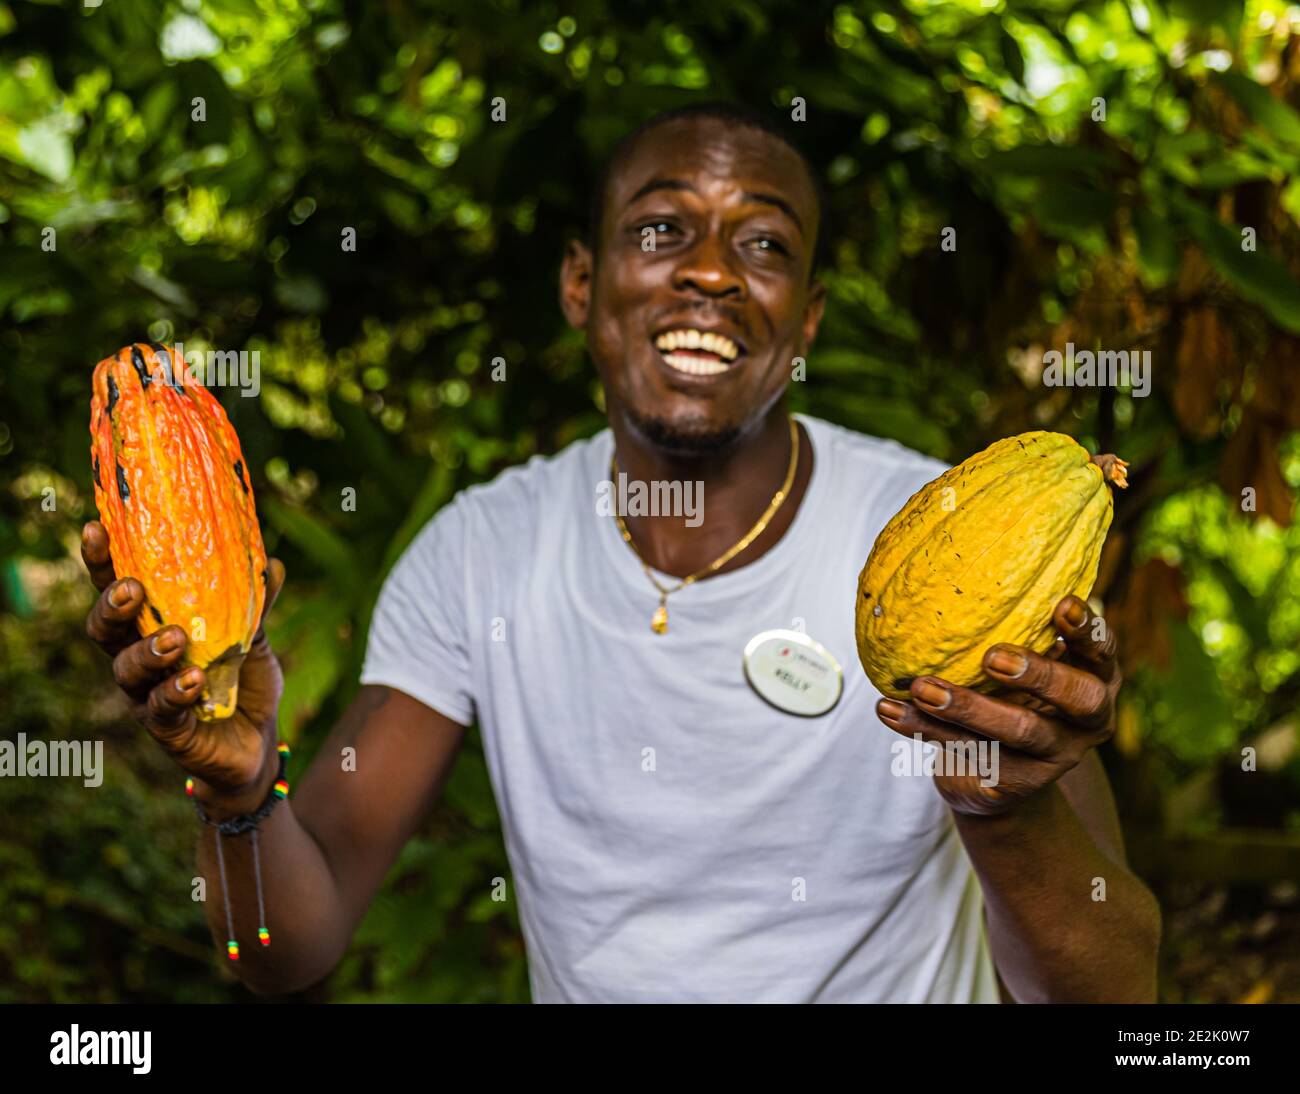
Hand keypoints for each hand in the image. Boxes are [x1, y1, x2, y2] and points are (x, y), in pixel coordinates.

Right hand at [81, 520, 286, 807]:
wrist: (258, 744)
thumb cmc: (243, 683)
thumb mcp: (253, 639)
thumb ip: (256, 605)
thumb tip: (271, 564)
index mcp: (150, 627)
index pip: (117, 589)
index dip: (102, 562)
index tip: (97, 528)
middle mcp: (138, 659)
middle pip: (104, 629)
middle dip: (110, 606)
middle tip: (131, 590)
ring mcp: (146, 696)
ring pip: (126, 670)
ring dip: (147, 651)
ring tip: (175, 638)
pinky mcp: (166, 729)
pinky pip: (160, 709)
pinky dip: (175, 692)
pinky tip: (193, 680)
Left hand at [874, 594, 1120, 816]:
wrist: (998, 778)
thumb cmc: (1008, 692)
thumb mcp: (1021, 658)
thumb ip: (1010, 624)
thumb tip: (950, 551)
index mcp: (1095, 676)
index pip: (1102, 650)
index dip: (1087, 629)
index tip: (1061, 605)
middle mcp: (1087, 719)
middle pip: (1077, 697)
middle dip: (1037, 675)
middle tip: (992, 657)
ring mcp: (1056, 756)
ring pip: (1018, 731)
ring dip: (966, 707)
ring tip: (922, 687)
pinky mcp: (1017, 784)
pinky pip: (969, 753)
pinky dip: (924, 729)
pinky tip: (889, 710)